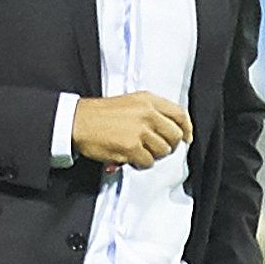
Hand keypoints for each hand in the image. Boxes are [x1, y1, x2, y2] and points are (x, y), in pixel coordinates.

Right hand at [71, 91, 192, 168]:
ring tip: (139, 151)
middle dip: (168, 146)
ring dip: (153, 156)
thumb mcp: (131, 102)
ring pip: (163, 151)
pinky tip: (130, 157)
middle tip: (156, 148)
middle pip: (175, 136)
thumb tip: (174, 130)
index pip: (180, 114)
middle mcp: (147, 113)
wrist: (77, 121)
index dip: (186, 129)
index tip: (186, 138)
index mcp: (148, 100)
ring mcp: (140, 131)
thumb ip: (153, 112)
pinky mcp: (131, 147)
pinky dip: (140, 163)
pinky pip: (148, 162)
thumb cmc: (101, 114)